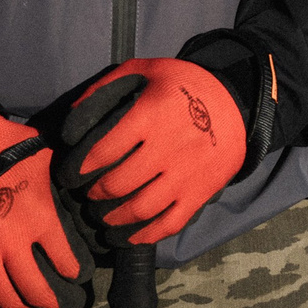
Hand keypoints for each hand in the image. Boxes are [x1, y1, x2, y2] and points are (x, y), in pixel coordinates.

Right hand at [0, 115, 89, 307]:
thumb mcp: (38, 154)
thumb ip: (56, 170)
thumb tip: (72, 167)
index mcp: (39, 218)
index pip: (64, 258)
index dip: (71, 270)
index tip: (73, 274)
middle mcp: (14, 245)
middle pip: (36, 288)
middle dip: (48, 299)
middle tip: (54, 302)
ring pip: (7, 298)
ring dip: (20, 304)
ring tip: (26, 303)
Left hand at [56, 58, 244, 246]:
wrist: (236, 101)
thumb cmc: (183, 85)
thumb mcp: (145, 71)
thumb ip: (105, 88)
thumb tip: (72, 119)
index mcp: (150, 115)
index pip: (103, 151)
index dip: (79, 167)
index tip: (71, 174)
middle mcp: (167, 148)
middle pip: (118, 184)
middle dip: (94, 194)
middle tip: (88, 194)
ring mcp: (185, 174)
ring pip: (140, 209)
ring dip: (114, 218)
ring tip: (104, 216)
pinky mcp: (200, 193)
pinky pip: (170, 223)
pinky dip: (146, 235)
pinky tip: (130, 236)